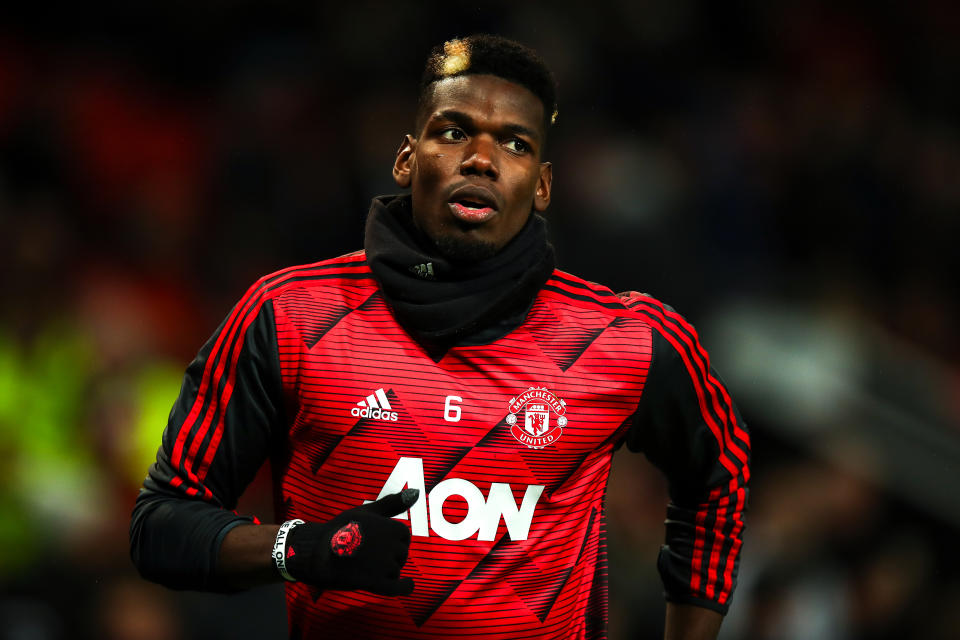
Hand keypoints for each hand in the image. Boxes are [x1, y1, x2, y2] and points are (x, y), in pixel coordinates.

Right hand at [284, 489, 417, 595]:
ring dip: (385, 572)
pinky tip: (407, 585)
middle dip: (388, 557)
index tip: (376, 542)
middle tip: (366, 555)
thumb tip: (417, 493)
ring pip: (396, 571)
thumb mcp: (366, 511)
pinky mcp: (375, 583)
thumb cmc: (340, 529)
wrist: (315, 553)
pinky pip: (398, 588)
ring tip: (364, 565)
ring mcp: (383, 565)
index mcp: (389, 526)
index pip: (403, 537)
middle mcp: (389, 545)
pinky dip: (405, 587)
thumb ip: (392, 504)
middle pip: (401, 555)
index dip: (392, 541)